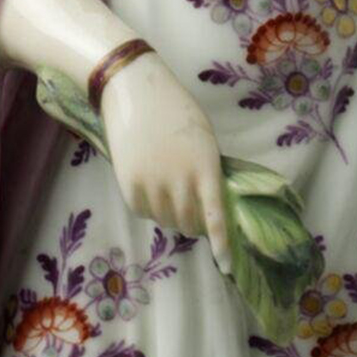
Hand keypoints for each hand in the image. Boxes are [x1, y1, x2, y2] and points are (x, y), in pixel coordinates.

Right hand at [104, 50, 232, 241]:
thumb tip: (207, 205)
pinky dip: (149, 205)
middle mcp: (180, 182)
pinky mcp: (129, 187)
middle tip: (191, 205)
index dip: (222, 244)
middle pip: (189, 224)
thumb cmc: (175, 111)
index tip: (227, 265)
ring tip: (166, 184)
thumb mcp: (203, 139)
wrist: (133, 91)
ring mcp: (153, 186)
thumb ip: (207, 172)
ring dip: (170, 212)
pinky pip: (144, 211)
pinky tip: (148, 181)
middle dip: (193, 222)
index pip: (215, 216)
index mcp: (205, 167)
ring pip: (166, 220)